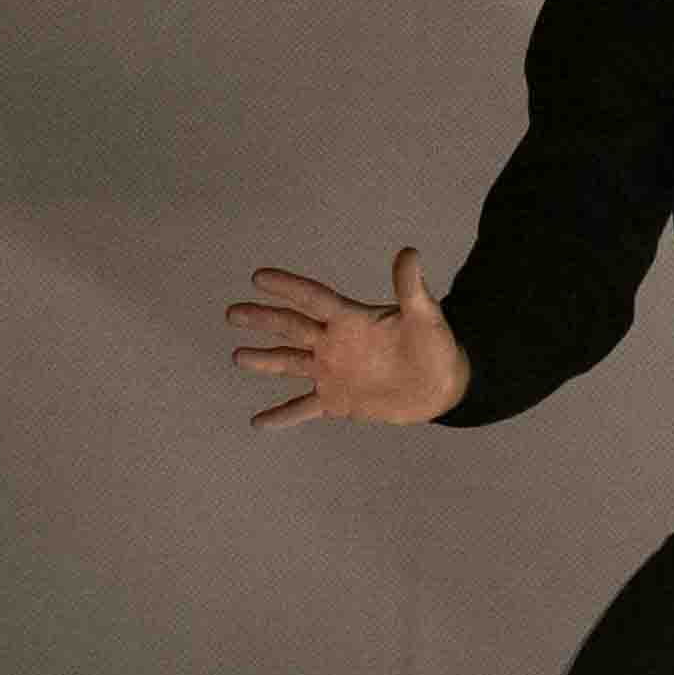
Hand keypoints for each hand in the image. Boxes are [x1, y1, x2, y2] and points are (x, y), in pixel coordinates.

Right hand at [232, 250, 468, 428]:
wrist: (441, 386)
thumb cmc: (435, 346)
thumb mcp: (425, 317)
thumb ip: (411, 288)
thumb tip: (409, 252)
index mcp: (351, 319)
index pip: (313, 299)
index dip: (288, 287)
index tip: (258, 277)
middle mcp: (335, 343)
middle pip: (292, 328)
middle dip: (262, 320)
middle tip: (232, 313)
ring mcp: (332, 372)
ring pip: (290, 363)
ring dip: (264, 361)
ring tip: (237, 356)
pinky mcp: (337, 400)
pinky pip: (302, 408)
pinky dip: (281, 415)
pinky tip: (258, 421)